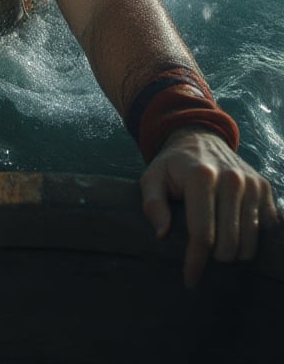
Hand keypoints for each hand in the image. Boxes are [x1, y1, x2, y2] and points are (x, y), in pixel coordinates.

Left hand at [140, 127, 280, 287]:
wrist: (200, 138)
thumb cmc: (173, 165)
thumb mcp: (152, 177)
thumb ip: (152, 204)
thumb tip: (161, 235)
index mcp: (201, 177)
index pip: (202, 234)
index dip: (196, 263)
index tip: (190, 281)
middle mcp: (231, 179)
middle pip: (229, 245)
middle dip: (214, 258)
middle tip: (203, 252)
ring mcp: (251, 184)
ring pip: (250, 243)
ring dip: (234, 252)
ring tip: (218, 245)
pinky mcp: (264, 188)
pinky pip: (266, 229)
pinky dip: (252, 238)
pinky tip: (237, 233)